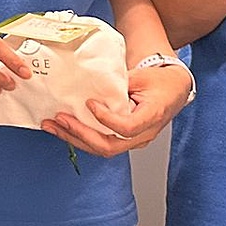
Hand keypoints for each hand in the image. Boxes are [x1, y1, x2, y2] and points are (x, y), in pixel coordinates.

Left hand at [40, 57, 193, 157]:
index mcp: (151, 117)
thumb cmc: (161, 81)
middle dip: (80, 134)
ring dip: (74, 139)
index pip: (125, 128)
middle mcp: (143, 135)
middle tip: (59, 120)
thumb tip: (93, 83)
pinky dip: (81, 137)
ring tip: (52, 126)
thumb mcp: (142, 76)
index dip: (105, 119)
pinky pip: (101, 144)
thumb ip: (120, 82)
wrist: (174, 90)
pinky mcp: (124, 140)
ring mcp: (133, 141)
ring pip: (102, 149)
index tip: (89, 103)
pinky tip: (63, 129)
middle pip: (108, 146)